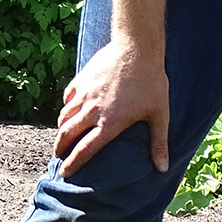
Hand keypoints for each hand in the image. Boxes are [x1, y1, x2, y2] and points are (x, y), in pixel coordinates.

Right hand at [55, 38, 169, 176]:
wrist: (136, 48)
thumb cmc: (151, 82)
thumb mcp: (159, 115)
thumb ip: (159, 143)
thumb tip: (162, 168)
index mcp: (109, 124)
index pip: (85, 150)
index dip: (73, 164)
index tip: (66, 173)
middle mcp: (92, 111)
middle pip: (67, 134)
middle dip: (60, 148)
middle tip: (59, 156)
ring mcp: (84, 93)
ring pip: (64, 116)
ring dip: (61, 128)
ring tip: (64, 135)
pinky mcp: (81, 79)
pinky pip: (67, 97)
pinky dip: (66, 107)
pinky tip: (70, 108)